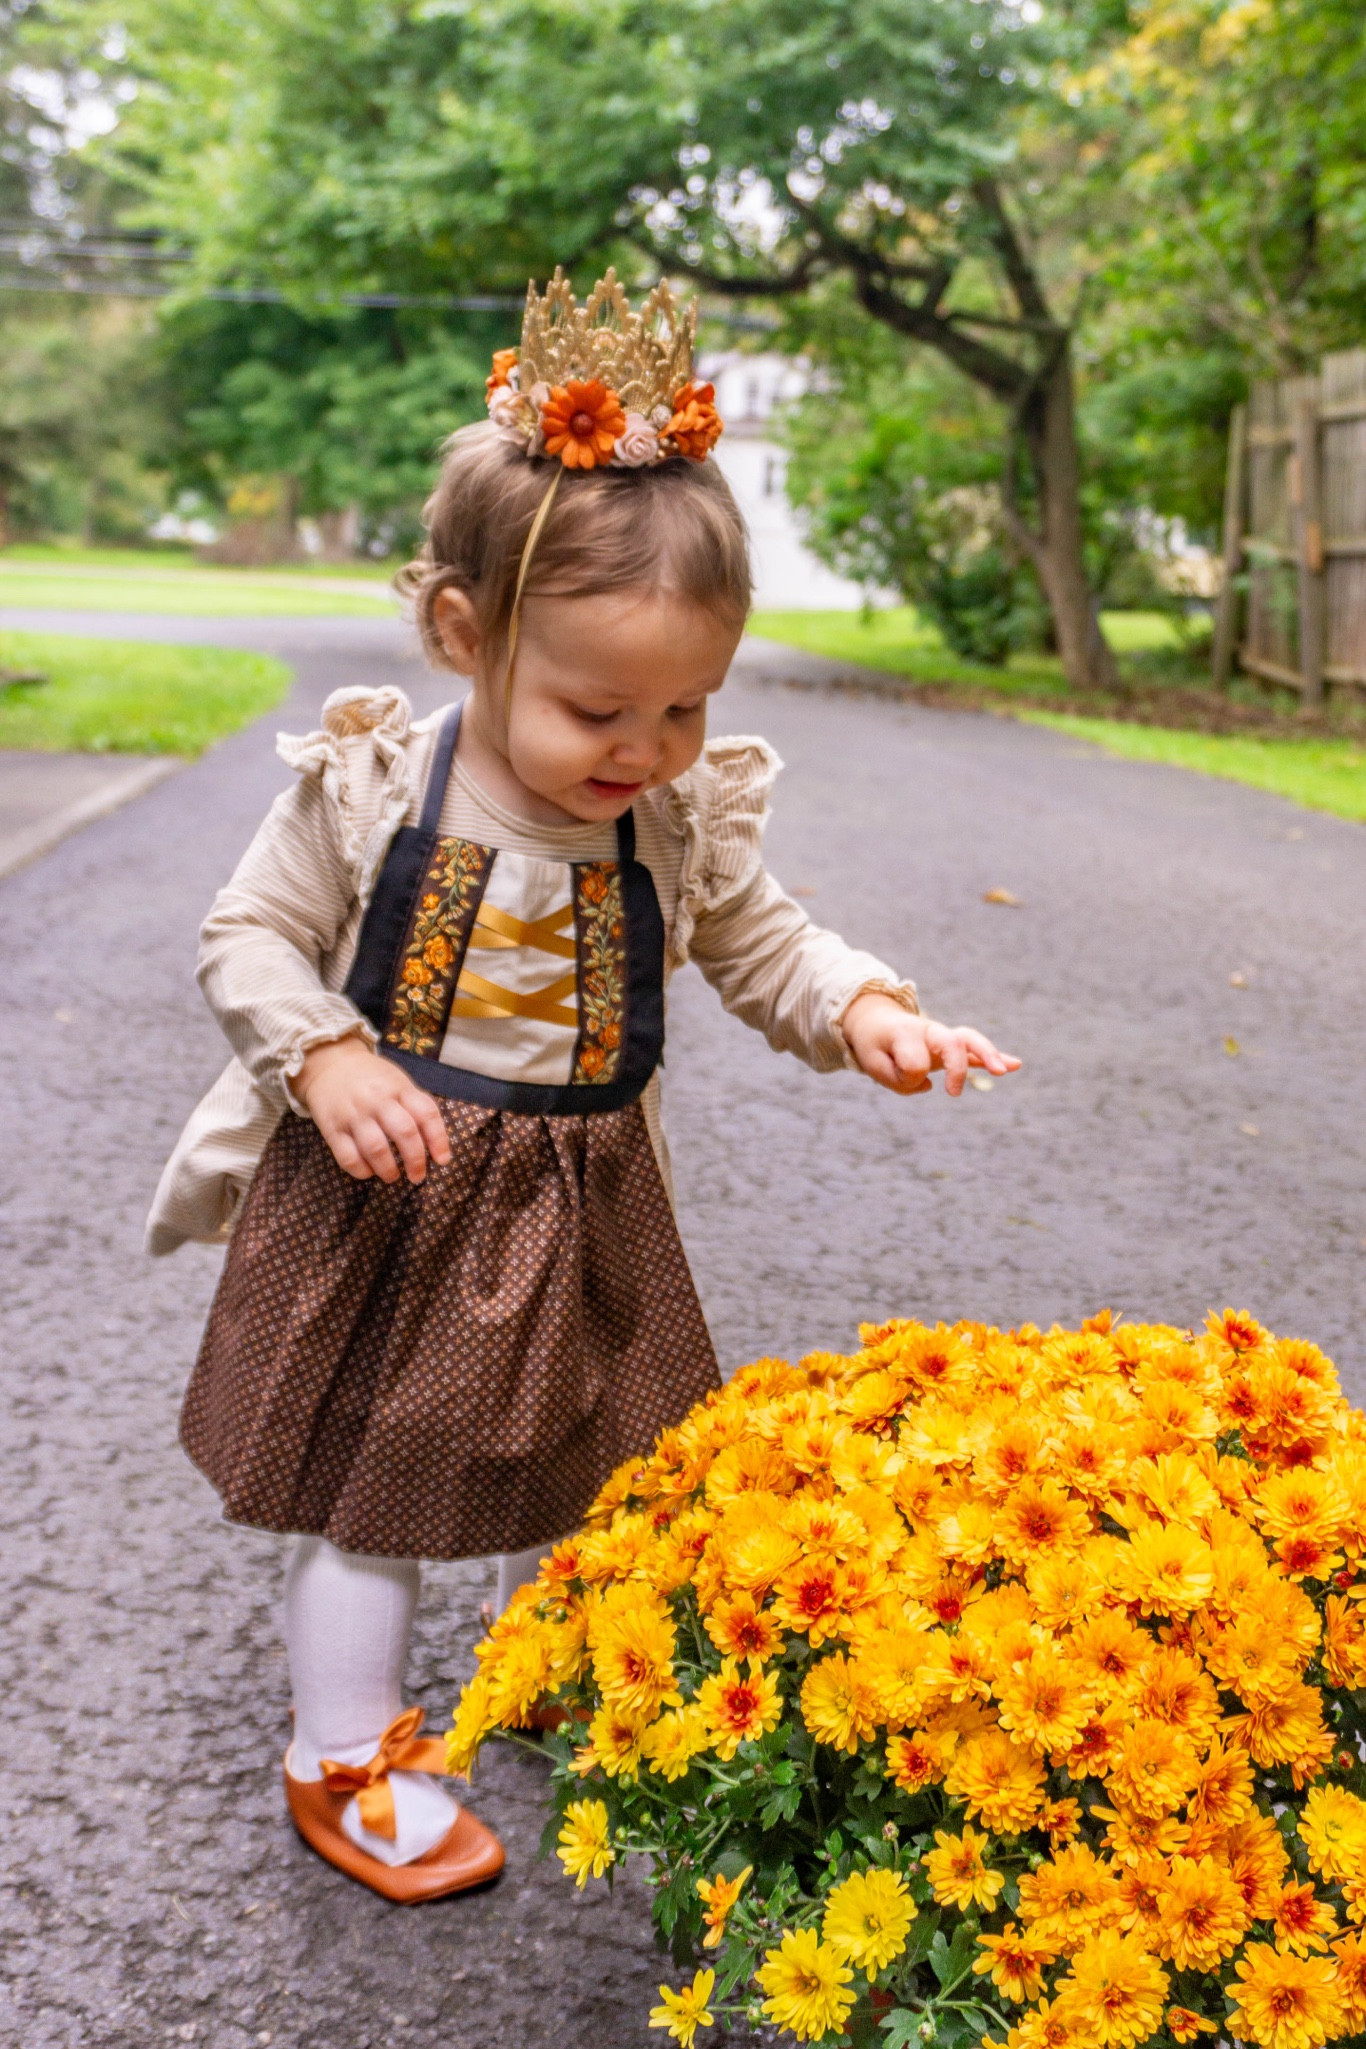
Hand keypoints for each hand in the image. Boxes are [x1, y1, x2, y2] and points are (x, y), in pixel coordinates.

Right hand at [293, 1035, 451, 1182]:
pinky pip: (347, 1156)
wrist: (330, 1063)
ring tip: (392, 1176)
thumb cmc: (371, 1079)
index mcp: (399, 1088)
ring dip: (388, 1169)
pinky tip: (368, 1171)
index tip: (443, 1160)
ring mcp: (353, 1114)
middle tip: (418, 1177)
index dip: (439, 1139)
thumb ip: (415, 1106)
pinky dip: (361, 1170)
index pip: (427, 1113)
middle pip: (404, 1132)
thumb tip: (436, 1144)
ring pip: (375, 1148)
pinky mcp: (331, 1128)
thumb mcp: (397, 1082)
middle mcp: (377, 1100)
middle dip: (415, 1160)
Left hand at [841, 993, 1020, 1097]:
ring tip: (1003, 1070)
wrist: (878, 1022)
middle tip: (954, 1094)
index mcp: (905, 1033)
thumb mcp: (874, 1063)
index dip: (905, 1077)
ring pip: (968, 1040)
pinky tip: (1015, 1065)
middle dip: (957, 1067)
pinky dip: (995, 1056)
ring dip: (987, 1054)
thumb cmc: (876, 1044)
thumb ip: (897, 1077)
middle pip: (950, 1041)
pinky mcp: (952, 1046)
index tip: (900, 1081)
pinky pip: (975, 1050)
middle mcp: (928, 1030)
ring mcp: (942, 1037)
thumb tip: (928, 1084)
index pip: (914, 1061)